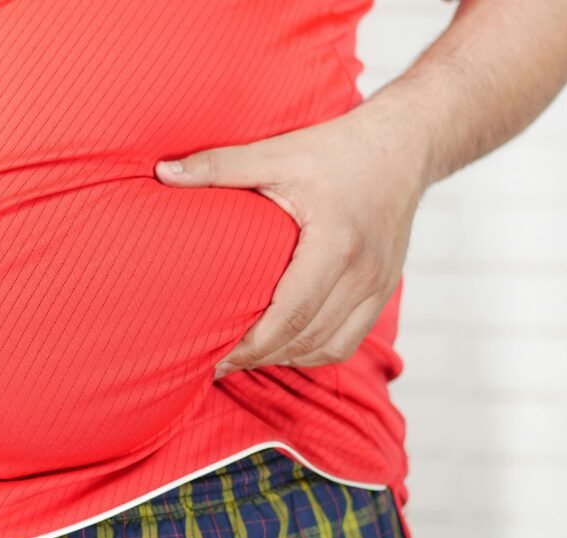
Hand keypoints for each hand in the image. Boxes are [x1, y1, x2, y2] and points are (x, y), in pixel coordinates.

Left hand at [154, 102, 428, 378]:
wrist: (404, 144)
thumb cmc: (335, 148)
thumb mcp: (275, 153)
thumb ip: (218, 165)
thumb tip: (162, 172)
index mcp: (335, 243)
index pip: (290, 314)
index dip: (251, 346)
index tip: (214, 356)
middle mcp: (363, 272)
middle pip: (307, 338)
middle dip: (260, 357)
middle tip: (218, 363)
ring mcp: (379, 285)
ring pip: (331, 347)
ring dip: (287, 357)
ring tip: (247, 358)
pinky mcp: (385, 289)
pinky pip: (350, 339)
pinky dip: (316, 350)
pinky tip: (284, 346)